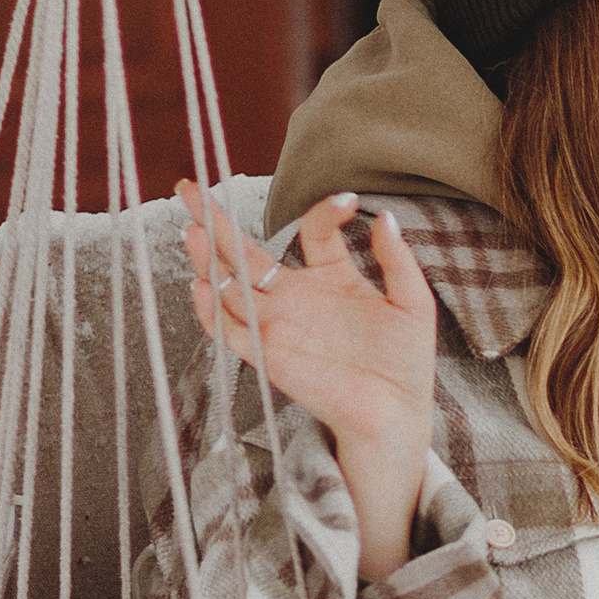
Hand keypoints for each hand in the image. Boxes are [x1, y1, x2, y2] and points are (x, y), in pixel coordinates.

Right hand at [181, 183, 435, 585]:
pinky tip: (203, 283)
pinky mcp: (268, 354)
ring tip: (192, 227)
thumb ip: (396, 259)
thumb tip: (384, 215)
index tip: (349, 202)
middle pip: (245, 251)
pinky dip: (213, 309)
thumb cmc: (405, 364)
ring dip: (207, 257)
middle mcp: (297, 297)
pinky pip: (230, 330)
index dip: (324, 211)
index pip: (313, 232)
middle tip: (187, 186)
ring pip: (228, 284)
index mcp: (332, 279)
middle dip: (214, 220)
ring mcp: (278, 324)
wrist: (396, 413)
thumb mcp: (411, 302)